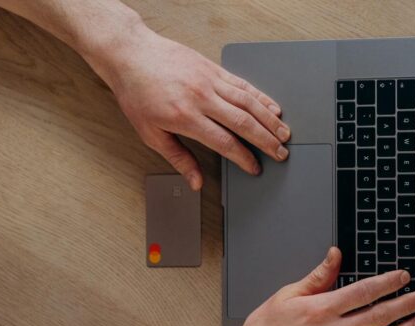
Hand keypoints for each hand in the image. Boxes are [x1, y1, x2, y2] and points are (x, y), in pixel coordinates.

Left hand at [86, 23, 289, 189]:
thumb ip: (178, 158)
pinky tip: (272, 108)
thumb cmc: (136, 93)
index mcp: (185, 117)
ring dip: (270, 120)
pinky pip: (243, 84)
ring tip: (285, 134)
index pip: (225, 142)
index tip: (255, 168)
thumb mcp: (150, 133)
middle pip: (244, 123)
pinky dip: (261, 97)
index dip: (244, 158)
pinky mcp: (213, 69)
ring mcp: (209, 81)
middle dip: (267, 141)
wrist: (130, 55)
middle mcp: (201, 97)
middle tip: (282, 153)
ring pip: (249, 103)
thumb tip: (195, 182)